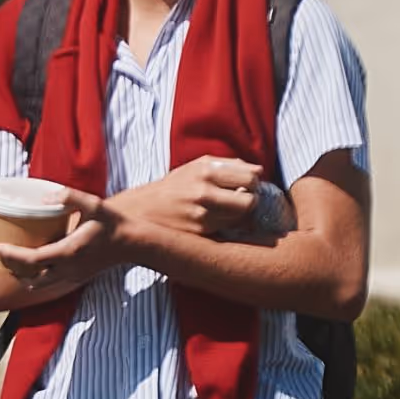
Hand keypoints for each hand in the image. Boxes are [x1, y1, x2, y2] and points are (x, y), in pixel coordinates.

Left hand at [0, 190, 121, 304]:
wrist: (133, 243)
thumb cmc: (113, 223)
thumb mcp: (94, 204)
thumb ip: (70, 197)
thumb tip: (47, 196)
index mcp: (69, 252)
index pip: (32, 260)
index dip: (11, 256)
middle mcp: (68, 269)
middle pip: (30, 277)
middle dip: (11, 267)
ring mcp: (72, 276)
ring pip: (39, 284)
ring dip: (22, 275)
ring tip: (10, 261)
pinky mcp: (76, 278)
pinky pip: (49, 283)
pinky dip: (35, 277)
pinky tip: (30, 265)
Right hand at [109, 156, 267, 255]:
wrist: (141, 211)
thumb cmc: (173, 187)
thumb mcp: (195, 167)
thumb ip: (227, 165)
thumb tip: (258, 170)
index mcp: (206, 169)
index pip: (251, 176)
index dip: (254, 182)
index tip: (247, 186)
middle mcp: (204, 191)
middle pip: (251, 201)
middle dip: (251, 202)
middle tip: (242, 202)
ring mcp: (202, 214)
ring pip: (242, 218)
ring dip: (240, 217)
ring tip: (228, 213)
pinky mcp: (200, 233)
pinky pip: (228, 229)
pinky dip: (227, 227)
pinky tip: (216, 222)